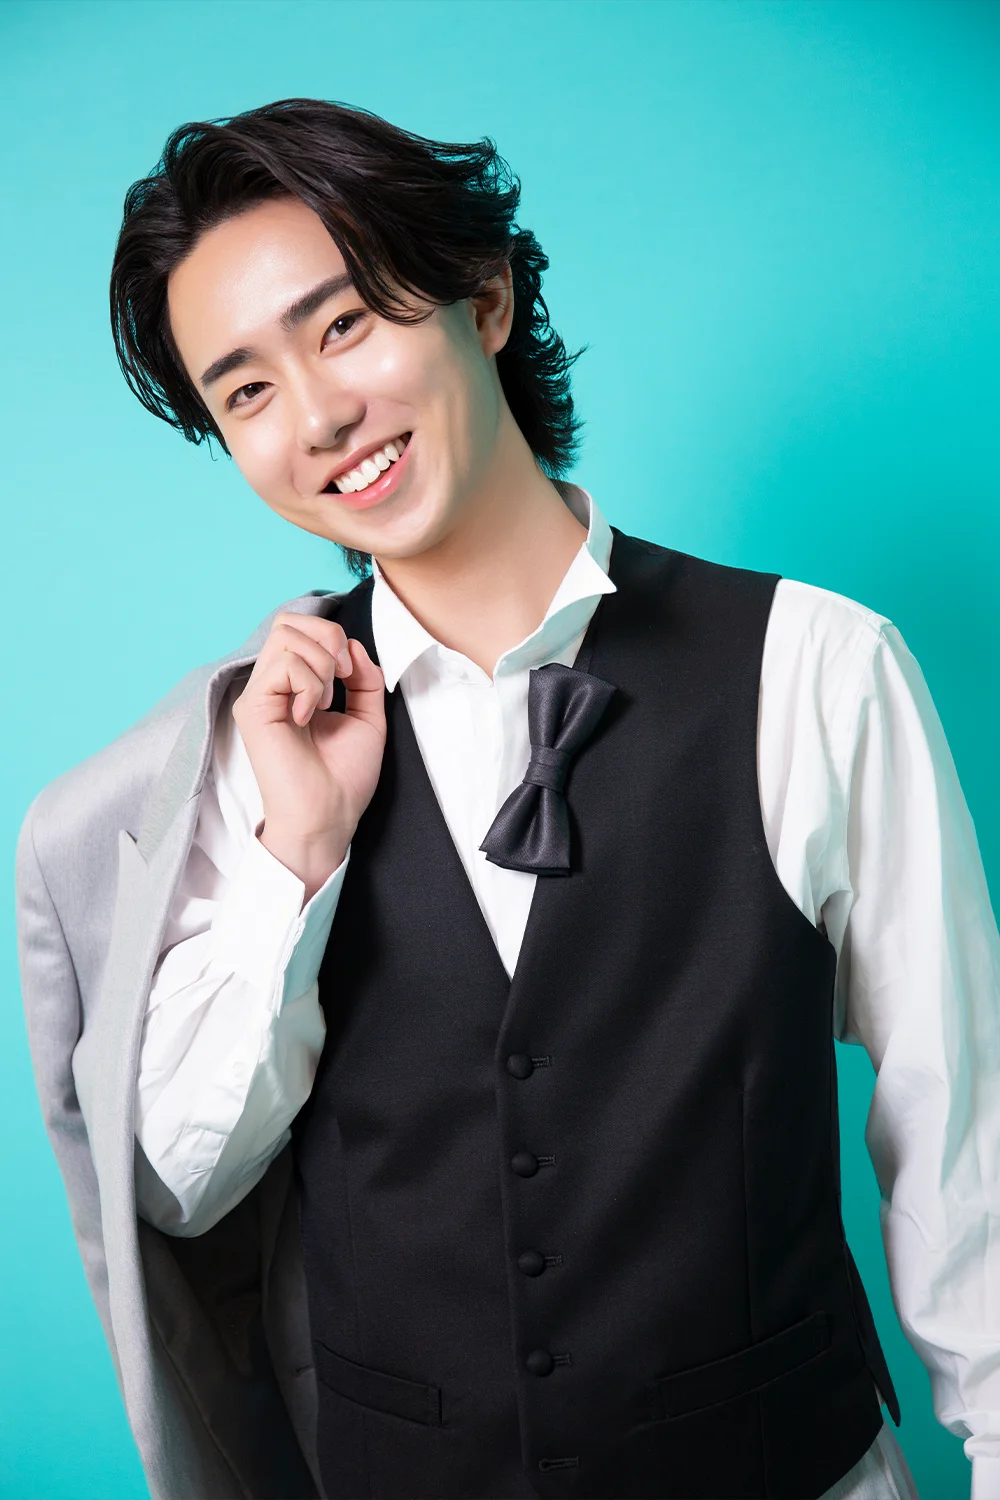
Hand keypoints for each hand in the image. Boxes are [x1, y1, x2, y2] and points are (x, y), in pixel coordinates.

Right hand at [231, 612, 385, 899]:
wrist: (329, 816)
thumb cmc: (345, 777)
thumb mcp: (368, 716)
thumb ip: (364, 678)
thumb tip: (352, 645)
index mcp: (296, 686)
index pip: (300, 628)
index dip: (332, 636)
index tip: (351, 675)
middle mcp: (273, 686)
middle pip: (288, 621)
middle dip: (327, 638)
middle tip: (341, 678)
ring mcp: (260, 695)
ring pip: (286, 636)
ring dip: (320, 665)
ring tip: (323, 704)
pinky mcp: (252, 707)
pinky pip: (283, 664)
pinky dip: (308, 683)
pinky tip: (308, 715)